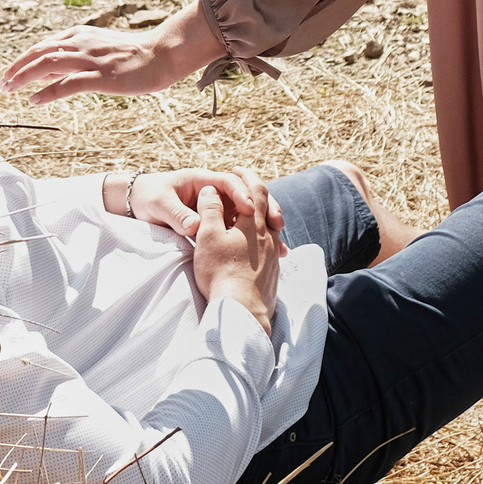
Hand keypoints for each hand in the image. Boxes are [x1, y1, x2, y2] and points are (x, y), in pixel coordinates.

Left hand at [0, 2, 226, 103]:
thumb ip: (72, 59)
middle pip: (39, 53)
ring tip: (10, 90)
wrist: (161, 54)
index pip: (42, 46)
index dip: (22, 60)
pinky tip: (34, 100)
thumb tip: (44, 74)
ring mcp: (91, 60)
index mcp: (79, 35)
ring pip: (48, 64)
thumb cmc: (132, 56)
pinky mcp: (102, 77)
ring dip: (24, 77)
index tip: (8, 74)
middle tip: (1, 85)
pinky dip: (47, 92)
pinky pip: (68, 84)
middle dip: (16, 68)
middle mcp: (81, 43)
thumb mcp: (97, 51)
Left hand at [127, 168, 285, 238]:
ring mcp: (217, 206)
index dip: (241, 194)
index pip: (227, 182)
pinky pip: (239, 228)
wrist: (137, 203)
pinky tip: (268, 255)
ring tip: (279, 246)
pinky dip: (254, 240)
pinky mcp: (217, 222)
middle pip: (246, 196)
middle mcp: (213, 191)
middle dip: (264, 208)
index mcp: (200, 179)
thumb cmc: (147, 198)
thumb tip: (195, 226)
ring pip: (247, 215)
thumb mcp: (159, 205)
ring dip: (264, 227)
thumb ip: (176, 214)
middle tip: (277, 223)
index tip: (250, 209)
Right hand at [189, 168, 284, 335]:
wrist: (242, 312)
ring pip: (271, 229)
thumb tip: (211, 190)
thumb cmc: (221, 272)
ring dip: (260, 218)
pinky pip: (271, 248)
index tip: (237, 170)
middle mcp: (270, 237)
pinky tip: (252, 249)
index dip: (247, 176)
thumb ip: (210, 209)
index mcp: (256, 223)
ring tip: (247, 218)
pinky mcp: (273, 274)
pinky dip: (261, 240)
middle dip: (257, 195)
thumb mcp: (208, 236)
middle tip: (244, 190)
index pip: (257, 190)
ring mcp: (274, 257)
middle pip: (269, 207)